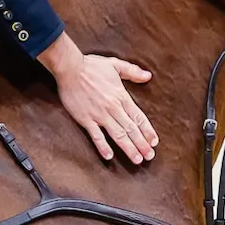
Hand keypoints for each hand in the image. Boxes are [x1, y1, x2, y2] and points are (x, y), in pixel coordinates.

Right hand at [38, 34, 157, 163]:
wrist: (70, 67)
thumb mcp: (115, 65)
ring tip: (137, 160)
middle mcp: (113, 107)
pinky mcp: (85, 119)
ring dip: (128, 148)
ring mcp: (99, 114)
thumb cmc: (91, 66)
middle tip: (149, 156)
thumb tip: (148, 75)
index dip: (148, 131)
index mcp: (121, 96)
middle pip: (131, 129)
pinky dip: (103, 147)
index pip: (138, 117)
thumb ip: (132, 71)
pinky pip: (96, 136)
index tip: (154, 142)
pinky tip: (109, 157)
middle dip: (142, 144)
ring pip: (118, 135)